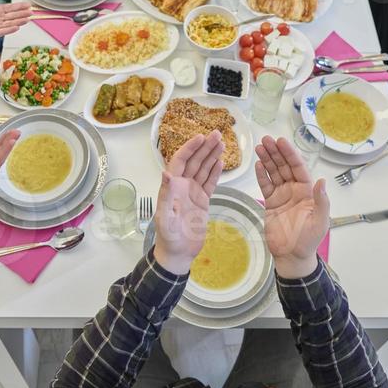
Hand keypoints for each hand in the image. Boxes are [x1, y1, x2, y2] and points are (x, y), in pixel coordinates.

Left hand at [0, 0, 30, 50]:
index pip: (11, 8)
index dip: (20, 6)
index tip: (28, 5)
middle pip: (13, 15)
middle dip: (22, 14)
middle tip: (31, 12)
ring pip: (10, 23)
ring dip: (19, 21)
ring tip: (27, 19)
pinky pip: (3, 31)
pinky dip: (10, 29)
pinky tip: (16, 27)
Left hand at [153, 130, 223, 275]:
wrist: (178, 253)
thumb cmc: (169, 236)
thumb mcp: (166, 217)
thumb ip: (166, 195)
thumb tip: (166, 172)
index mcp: (172, 186)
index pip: (180, 161)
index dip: (190, 148)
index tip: (200, 137)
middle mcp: (182, 186)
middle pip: (194, 161)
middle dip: (205, 147)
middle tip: (218, 134)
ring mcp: (193, 192)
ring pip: (203, 169)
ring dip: (212, 155)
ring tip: (222, 142)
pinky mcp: (202, 201)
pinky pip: (210, 182)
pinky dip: (215, 171)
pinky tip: (221, 161)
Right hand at [255, 136, 328, 279]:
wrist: (292, 256)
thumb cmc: (309, 239)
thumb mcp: (320, 221)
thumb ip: (321, 201)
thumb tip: (322, 181)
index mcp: (307, 191)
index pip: (298, 167)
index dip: (290, 154)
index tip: (281, 142)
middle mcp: (294, 189)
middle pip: (284, 166)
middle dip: (276, 152)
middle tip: (266, 139)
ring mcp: (282, 195)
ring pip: (273, 172)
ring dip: (267, 159)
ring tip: (259, 147)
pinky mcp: (271, 202)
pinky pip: (265, 185)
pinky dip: (261, 175)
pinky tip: (257, 164)